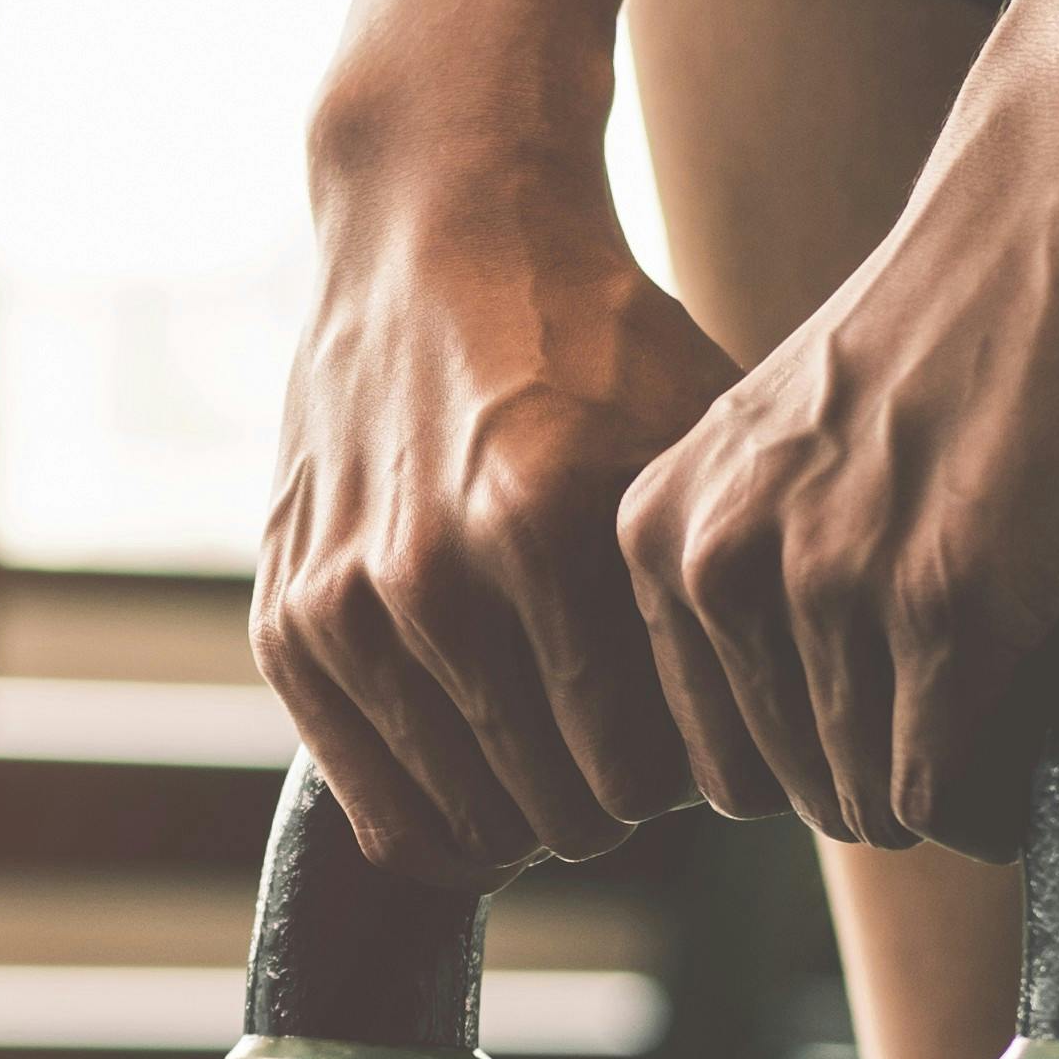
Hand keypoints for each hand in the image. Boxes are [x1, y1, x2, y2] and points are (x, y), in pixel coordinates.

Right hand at [255, 139, 733, 879]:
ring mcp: (344, 602)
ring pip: (464, 826)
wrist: (436, 231)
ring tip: (564, 742)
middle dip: (615, 799)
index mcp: (545, 520)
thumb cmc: (596, 341)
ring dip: (529, 804)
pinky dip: (443, 805)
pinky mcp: (284, 622)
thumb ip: (725, 594)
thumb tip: (774, 758)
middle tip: (634, 746)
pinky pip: (376, 807)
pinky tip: (488, 751)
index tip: (702, 736)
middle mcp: (430, 570)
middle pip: (560, 813)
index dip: (693, 779)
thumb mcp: (695, 443)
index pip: (645, 776)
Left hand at [618, 63, 1058, 849]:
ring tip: (995, 678)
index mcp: (659, 528)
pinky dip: (992, 781)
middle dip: (871, 770)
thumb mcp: (782, 450)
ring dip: (939, 772)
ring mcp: (830, 584)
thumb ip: (750, 569)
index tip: (875, 696)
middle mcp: (718, 560)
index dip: (800, 750)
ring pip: (865, 798)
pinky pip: (942, 783)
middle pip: (782, 788)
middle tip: (952, 694)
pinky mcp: (951, 599)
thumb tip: (779, 750)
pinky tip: (1026, 706)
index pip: (701, 751)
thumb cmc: (950, 328)